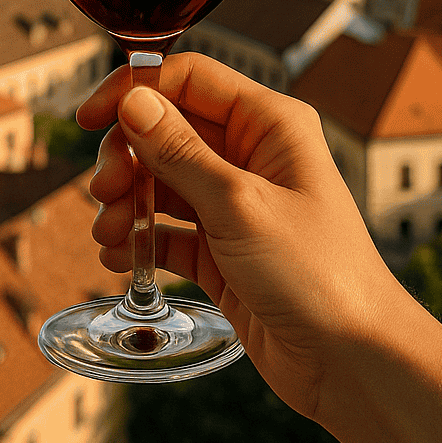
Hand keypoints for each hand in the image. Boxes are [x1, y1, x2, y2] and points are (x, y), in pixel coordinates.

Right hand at [77, 52, 398, 421]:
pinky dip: (140, 239)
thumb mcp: (240, 204)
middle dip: (127, 156)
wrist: (353, 362)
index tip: (88, 117)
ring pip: (163, 182)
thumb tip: (134, 101)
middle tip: (103, 190)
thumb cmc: (318, 273)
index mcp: (270, 124)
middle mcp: (253, 156)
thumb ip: (180, 152)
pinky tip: (119, 257)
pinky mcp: (224, 252)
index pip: (190, 79)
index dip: (135, 91)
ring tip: (108, 233)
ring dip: (127, 202)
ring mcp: (237, 205)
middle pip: (168, 130)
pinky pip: (169, 231)